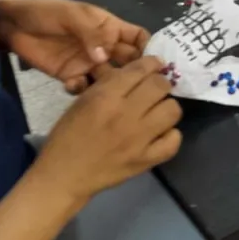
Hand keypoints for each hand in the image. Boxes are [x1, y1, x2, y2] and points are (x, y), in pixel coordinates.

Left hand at [0, 0, 150, 93]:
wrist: (12, 25)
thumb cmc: (46, 12)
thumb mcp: (71, 15)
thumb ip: (91, 34)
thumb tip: (105, 57)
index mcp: (110, 27)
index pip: (139, 38)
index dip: (149, 48)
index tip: (153, 64)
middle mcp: (104, 47)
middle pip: (129, 62)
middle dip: (135, 73)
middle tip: (135, 86)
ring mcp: (87, 63)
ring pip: (110, 79)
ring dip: (111, 86)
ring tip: (107, 91)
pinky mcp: (70, 76)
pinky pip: (85, 88)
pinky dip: (83, 90)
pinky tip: (73, 84)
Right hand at [32, 57, 182, 203]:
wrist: (64, 176)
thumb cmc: (69, 135)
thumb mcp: (82, 101)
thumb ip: (109, 84)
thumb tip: (136, 71)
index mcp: (106, 97)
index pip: (140, 70)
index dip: (152, 63)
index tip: (155, 65)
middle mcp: (126, 114)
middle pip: (161, 86)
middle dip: (160, 83)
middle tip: (154, 90)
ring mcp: (139, 139)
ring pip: (172, 110)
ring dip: (166, 107)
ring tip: (157, 112)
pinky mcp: (146, 160)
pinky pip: (174, 141)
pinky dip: (170, 135)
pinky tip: (160, 134)